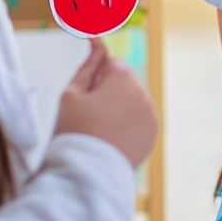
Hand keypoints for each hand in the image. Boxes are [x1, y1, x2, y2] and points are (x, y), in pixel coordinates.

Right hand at [55, 37, 157, 168]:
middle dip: (107, 90)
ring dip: (118, 106)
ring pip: (132, 101)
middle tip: (85, 113)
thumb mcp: (70, 95)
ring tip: (96, 128)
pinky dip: (127, 124)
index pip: (111, 62)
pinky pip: (138, 120)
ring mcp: (150, 116)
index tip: (83, 89)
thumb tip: (95, 45)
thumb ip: (86, 67)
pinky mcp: (151, 135)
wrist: (86, 175)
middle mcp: (143, 95)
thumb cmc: (73, 132)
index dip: (94, 74)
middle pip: (124, 81)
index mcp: (124, 80)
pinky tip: (108, 138)